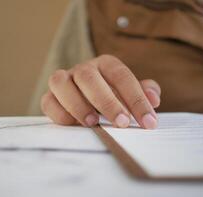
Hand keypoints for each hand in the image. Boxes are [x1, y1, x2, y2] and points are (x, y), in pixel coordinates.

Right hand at [41, 55, 160, 128]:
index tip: (148, 122)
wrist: (86, 99)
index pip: (121, 75)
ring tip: (93, 123)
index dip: (136, 98)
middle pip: (89, 77)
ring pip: (60, 82)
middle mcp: (82, 69)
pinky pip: (48, 101)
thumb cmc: (112, 96)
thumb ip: (144, 92)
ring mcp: (63, 81)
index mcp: (105, 64)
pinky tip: (75, 125)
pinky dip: (60, 113)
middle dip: (106, 101)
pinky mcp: (50, 97)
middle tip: (122, 123)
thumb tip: (153, 99)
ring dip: (77, 104)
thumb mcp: (130, 93)